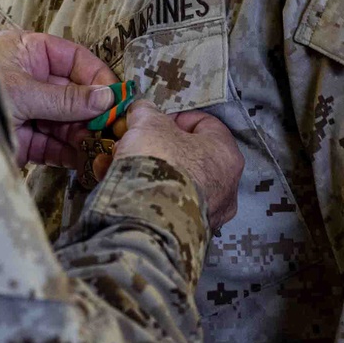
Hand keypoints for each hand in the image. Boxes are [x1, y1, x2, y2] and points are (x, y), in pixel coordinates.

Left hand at [0, 29, 117, 167]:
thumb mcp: (24, 92)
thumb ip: (66, 98)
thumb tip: (107, 98)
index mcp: (26, 51)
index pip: (73, 58)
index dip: (97, 77)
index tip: (117, 97)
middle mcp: (29, 78)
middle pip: (73, 92)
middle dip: (93, 112)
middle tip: (116, 129)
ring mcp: (27, 110)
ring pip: (66, 121)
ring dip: (85, 135)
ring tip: (105, 149)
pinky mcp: (22, 139)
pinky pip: (54, 145)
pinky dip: (70, 153)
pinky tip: (87, 161)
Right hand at [105, 103, 243, 232]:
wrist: (148, 219)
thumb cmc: (159, 164)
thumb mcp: (148, 123)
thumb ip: (146, 112)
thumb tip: (141, 111)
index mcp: (226, 154)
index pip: (206, 124)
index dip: (176, 118)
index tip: (154, 121)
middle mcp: (225, 186)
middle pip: (188, 156)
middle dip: (157, 147)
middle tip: (133, 143)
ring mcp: (208, 213)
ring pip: (175, 182)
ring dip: (147, 171)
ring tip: (117, 164)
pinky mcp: (187, 232)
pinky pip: (165, 205)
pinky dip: (145, 194)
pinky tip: (119, 186)